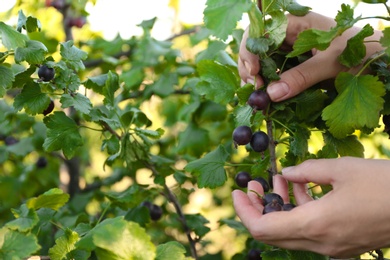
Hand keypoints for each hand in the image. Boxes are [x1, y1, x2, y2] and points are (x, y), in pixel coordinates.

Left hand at [232, 157, 389, 257]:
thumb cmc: (384, 185)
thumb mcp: (341, 168)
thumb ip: (307, 171)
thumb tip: (287, 173)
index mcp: (315, 225)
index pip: (261, 229)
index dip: (243, 210)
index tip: (237, 191)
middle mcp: (320, 243)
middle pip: (272, 233)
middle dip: (258, 207)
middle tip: (254, 184)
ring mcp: (333, 248)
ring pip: (291, 232)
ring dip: (280, 207)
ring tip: (280, 178)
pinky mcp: (343, 244)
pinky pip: (310, 232)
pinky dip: (299, 212)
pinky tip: (303, 187)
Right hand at [238, 12, 382, 101]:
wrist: (379, 61)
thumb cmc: (361, 53)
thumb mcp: (332, 64)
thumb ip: (301, 77)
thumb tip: (271, 94)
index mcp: (298, 22)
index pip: (262, 30)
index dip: (252, 49)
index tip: (254, 72)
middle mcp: (290, 33)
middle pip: (258, 45)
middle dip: (250, 64)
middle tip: (253, 86)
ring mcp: (291, 49)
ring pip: (263, 59)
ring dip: (255, 75)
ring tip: (257, 93)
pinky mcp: (294, 64)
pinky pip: (274, 71)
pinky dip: (266, 82)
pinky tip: (265, 94)